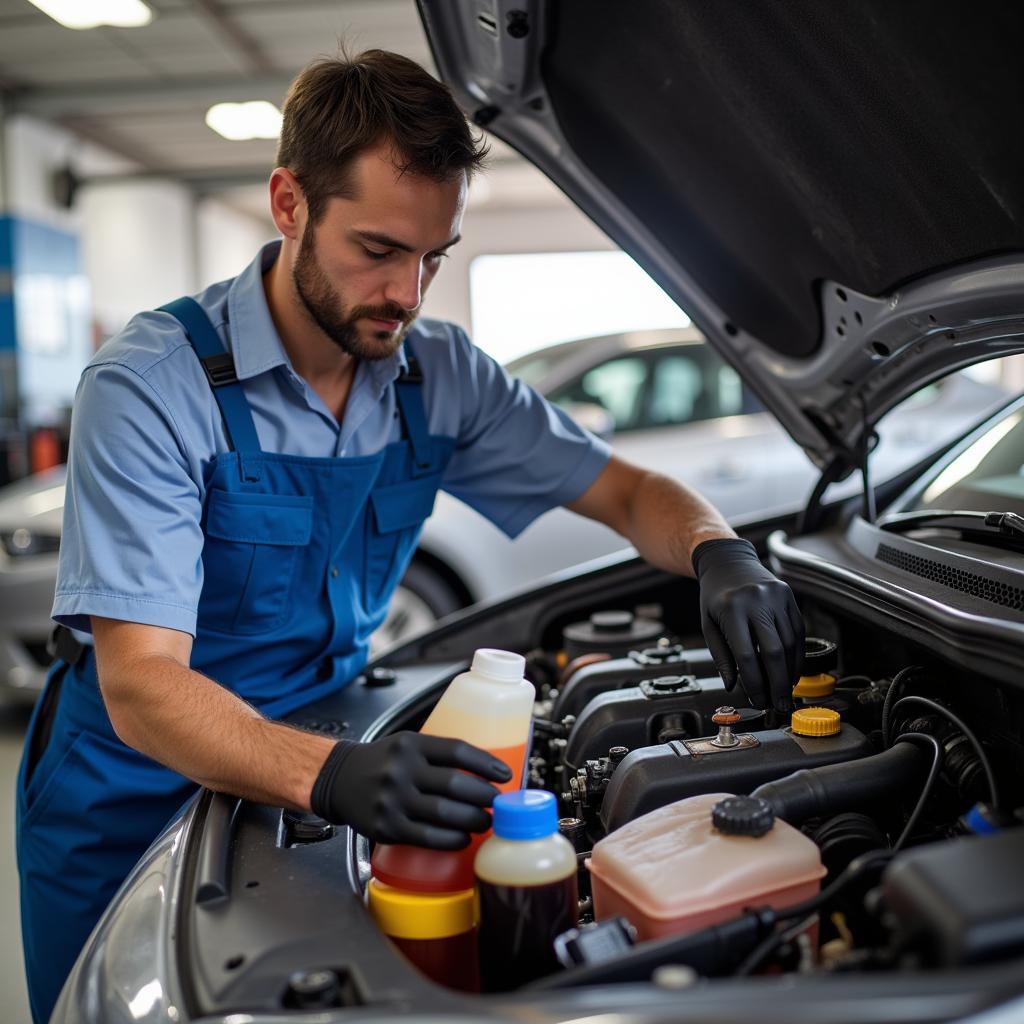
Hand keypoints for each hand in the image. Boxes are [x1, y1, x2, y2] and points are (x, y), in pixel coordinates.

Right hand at [310, 732, 512, 848]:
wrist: (338, 779)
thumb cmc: (382, 762)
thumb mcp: (407, 743)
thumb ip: (438, 754)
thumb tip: (485, 771)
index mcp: (411, 745)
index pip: (457, 750)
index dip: (486, 763)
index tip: (505, 775)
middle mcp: (401, 770)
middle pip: (455, 784)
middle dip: (484, 796)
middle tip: (497, 803)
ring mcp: (392, 800)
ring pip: (444, 813)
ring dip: (473, 820)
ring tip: (485, 821)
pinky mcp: (386, 827)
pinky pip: (427, 837)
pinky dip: (451, 839)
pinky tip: (464, 838)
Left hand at [692, 538, 803, 710]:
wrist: (727, 561)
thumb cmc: (714, 596)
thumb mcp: (708, 625)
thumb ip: (721, 656)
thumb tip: (733, 686)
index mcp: (731, 609)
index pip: (747, 655)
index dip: (755, 683)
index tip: (757, 699)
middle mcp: (757, 601)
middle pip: (774, 652)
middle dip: (778, 683)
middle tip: (779, 704)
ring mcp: (776, 597)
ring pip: (791, 643)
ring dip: (790, 672)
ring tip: (785, 690)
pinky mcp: (789, 596)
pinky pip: (798, 630)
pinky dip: (797, 654)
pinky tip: (792, 670)